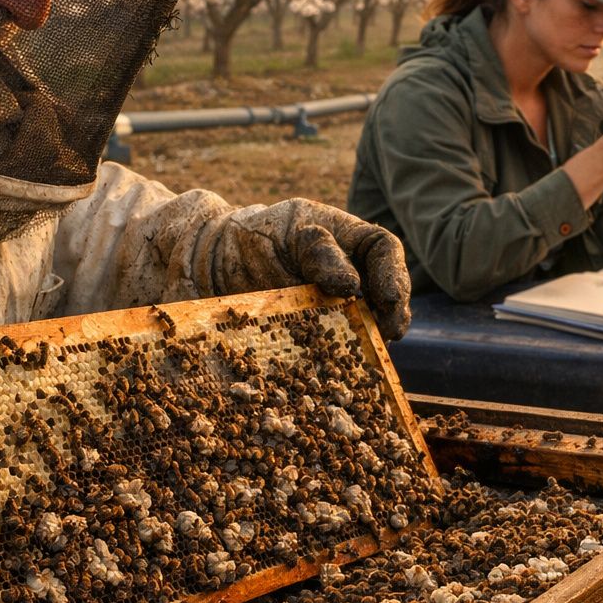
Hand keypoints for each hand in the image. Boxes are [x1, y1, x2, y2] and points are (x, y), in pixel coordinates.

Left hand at [193, 200, 410, 338]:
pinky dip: (347, 358)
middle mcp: (349, 272)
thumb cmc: (249, 238)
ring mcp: (336, 304)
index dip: (394, 273)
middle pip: (387, 291)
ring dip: (374, 338)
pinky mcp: (318, 333)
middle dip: (393, 312)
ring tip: (372, 353)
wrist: (209, 267)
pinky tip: (346, 369)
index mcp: (345, 237)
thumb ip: (317, 251)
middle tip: (389, 333)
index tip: (389, 299)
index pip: (383, 248)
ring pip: (370, 322)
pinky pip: (341, 346)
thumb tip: (353, 285)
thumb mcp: (282, 234)